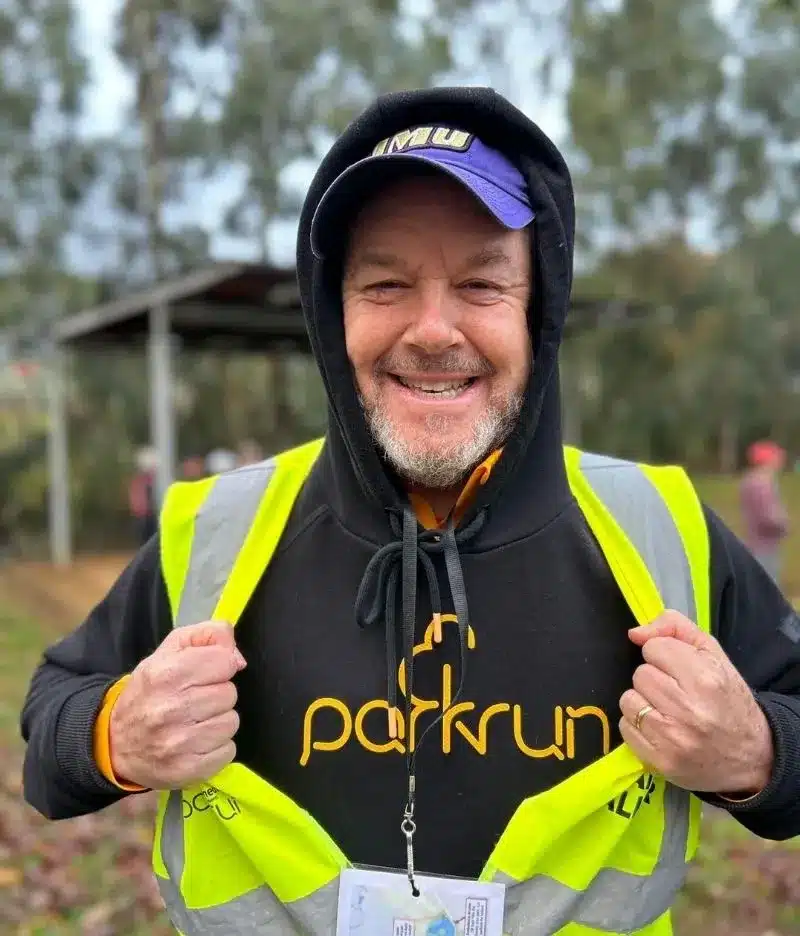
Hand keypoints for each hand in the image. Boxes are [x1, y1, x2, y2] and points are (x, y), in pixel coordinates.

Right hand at [109, 622, 245, 789]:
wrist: (115, 743)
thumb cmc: (149, 691)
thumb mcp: (169, 651)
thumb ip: (207, 636)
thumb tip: (237, 658)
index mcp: (167, 673)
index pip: (224, 661)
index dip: (220, 666)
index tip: (207, 674)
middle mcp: (172, 708)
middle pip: (229, 694)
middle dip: (218, 695)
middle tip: (197, 700)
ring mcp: (180, 742)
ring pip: (231, 722)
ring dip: (219, 721)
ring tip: (197, 721)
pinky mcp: (188, 769)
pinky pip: (228, 751)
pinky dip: (217, 747)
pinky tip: (198, 742)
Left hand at [619, 610, 773, 795]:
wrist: (751, 758)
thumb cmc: (729, 701)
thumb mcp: (714, 655)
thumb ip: (676, 628)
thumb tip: (635, 633)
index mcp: (705, 678)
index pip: (654, 648)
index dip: (663, 655)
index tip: (679, 670)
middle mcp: (688, 708)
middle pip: (640, 674)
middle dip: (654, 679)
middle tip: (675, 693)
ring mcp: (672, 737)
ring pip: (629, 699)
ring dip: (643, 702)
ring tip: (666, 710)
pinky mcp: (660, 760)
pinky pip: (626, 727)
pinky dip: (638, 726)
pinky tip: (660, 728)